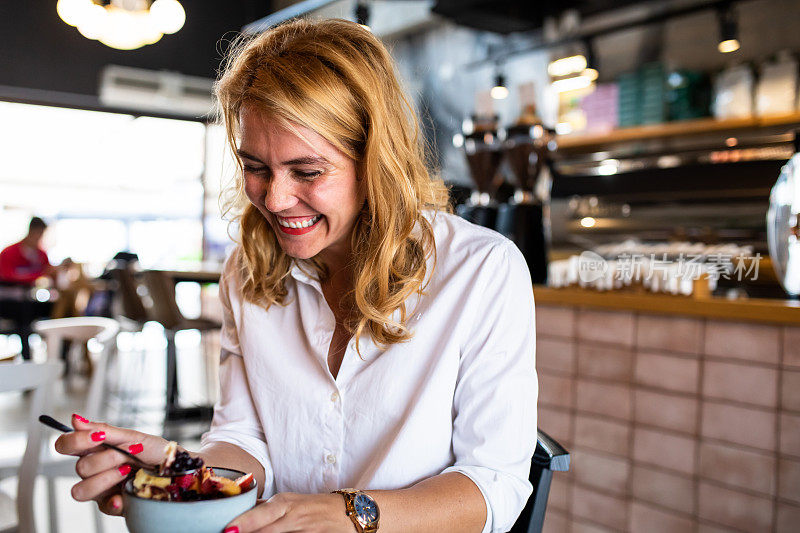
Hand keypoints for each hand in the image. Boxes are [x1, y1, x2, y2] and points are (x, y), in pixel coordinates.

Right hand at [53, 413, 169, 514]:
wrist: (175, 469)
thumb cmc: (154, 451)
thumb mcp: (132, 437)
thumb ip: (103, 430)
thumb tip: (75, 418)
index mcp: (94, 449)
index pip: (65, 445)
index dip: (74, 441)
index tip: (99, 437)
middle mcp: (92, 469)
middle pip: (79, 467)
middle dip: (108, 459)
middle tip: (128, 456)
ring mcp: (99, 488)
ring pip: (81, 490)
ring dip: (108, 478)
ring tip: (128, 472)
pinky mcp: (109, 504)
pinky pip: (101, 506)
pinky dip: (115, 499)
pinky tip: (127, 491)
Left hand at [225, 492, 353, 532]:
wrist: (349, 513)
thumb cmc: (314, 507)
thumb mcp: (290, 502)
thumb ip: (265, 508)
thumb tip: (239, 511)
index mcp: (284, 504)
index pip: (260, 514)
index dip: (244, 522)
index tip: (228, 530)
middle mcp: (292, 516)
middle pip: (266, 529)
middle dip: (248, 532)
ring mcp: (304, 530)